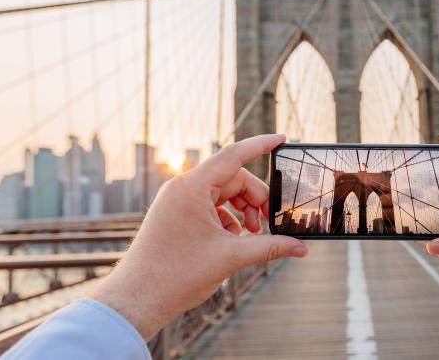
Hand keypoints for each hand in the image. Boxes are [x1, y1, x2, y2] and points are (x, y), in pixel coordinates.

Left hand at [92, 134, 307, 339]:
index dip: (260, 145)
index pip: (234, 155)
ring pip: (221, 193)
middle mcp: (182, 187)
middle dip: (254, 198)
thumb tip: (301, 248)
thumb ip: (269, 247)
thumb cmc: (175, 276)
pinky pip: (208, 205)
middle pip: (232, 179)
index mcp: (191, 187)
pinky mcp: (174, 214)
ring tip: (250, 235)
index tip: (281, 138)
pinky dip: (226, 218)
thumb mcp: (230, 257)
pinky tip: (231, 240)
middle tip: (267, 223)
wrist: (137, 298)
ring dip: (241, 210)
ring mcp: (176, 200)